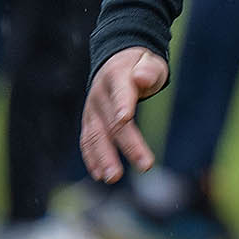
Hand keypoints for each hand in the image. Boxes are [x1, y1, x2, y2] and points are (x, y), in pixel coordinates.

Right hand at [80, 48, 168, 182]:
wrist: (115, 63)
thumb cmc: (140, 66)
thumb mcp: (150, 62)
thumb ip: (148, 69)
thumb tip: (140, 77)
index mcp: (116, 76)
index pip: (120, 91)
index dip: (122, 104)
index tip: (125, 119)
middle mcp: (100, 95)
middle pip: (112, 122)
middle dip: (127, 144)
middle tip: (144, 165)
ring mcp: (92, 110)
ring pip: (95, 135)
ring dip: (104, 157)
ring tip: (113, 177)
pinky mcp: (89, 122)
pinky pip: (88, 141)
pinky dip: (92, 158)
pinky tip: (100, 174)